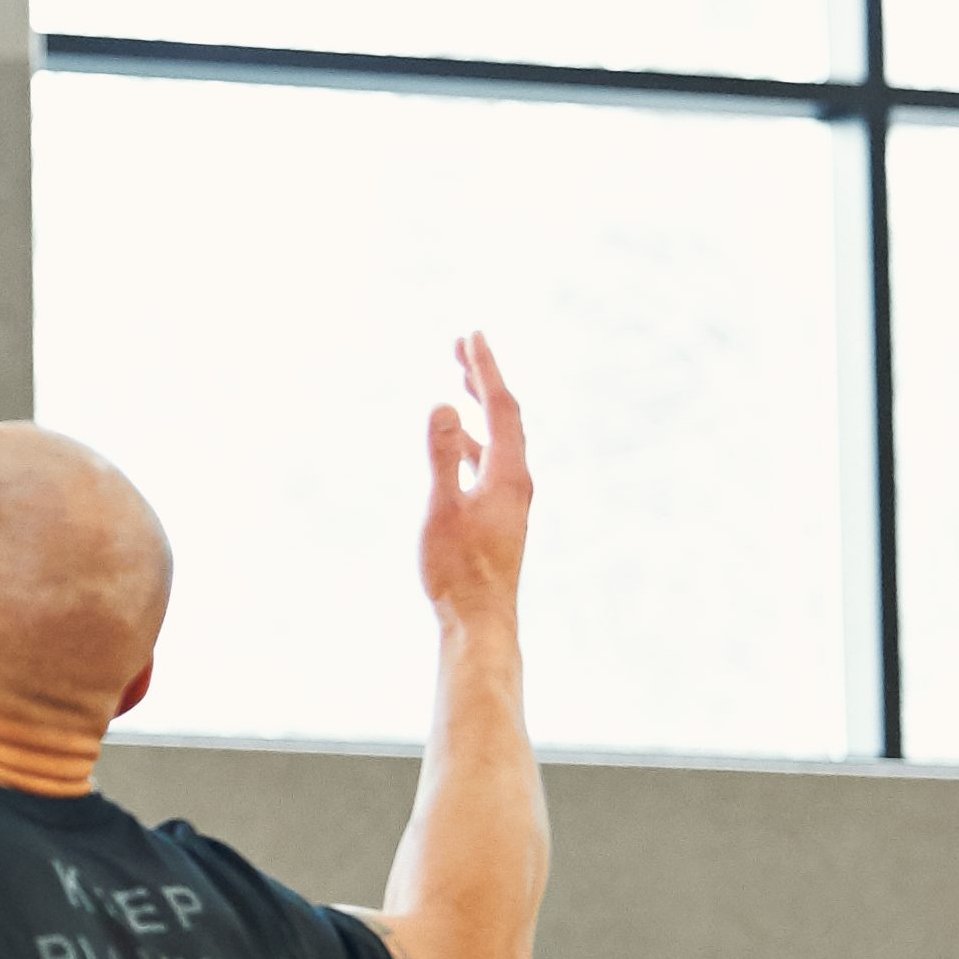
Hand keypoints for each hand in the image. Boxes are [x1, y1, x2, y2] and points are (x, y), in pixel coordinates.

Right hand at [419, 332, 530, 633]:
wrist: (480, 622)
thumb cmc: (458, 571)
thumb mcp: (442, 509)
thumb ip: (441, 456)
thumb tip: (442, 405)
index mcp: (509, 474)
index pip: (501, 407)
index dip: (486, 369)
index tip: (471, 336)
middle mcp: (517, 481)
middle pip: (505, 416)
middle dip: (485, 379)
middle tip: (463, 346)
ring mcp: (510, 498)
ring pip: (499, 438)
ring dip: (480, 407)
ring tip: (460, 383)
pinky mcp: (500, 514)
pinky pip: (490, 460)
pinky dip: (475, 437)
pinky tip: (460, 442)